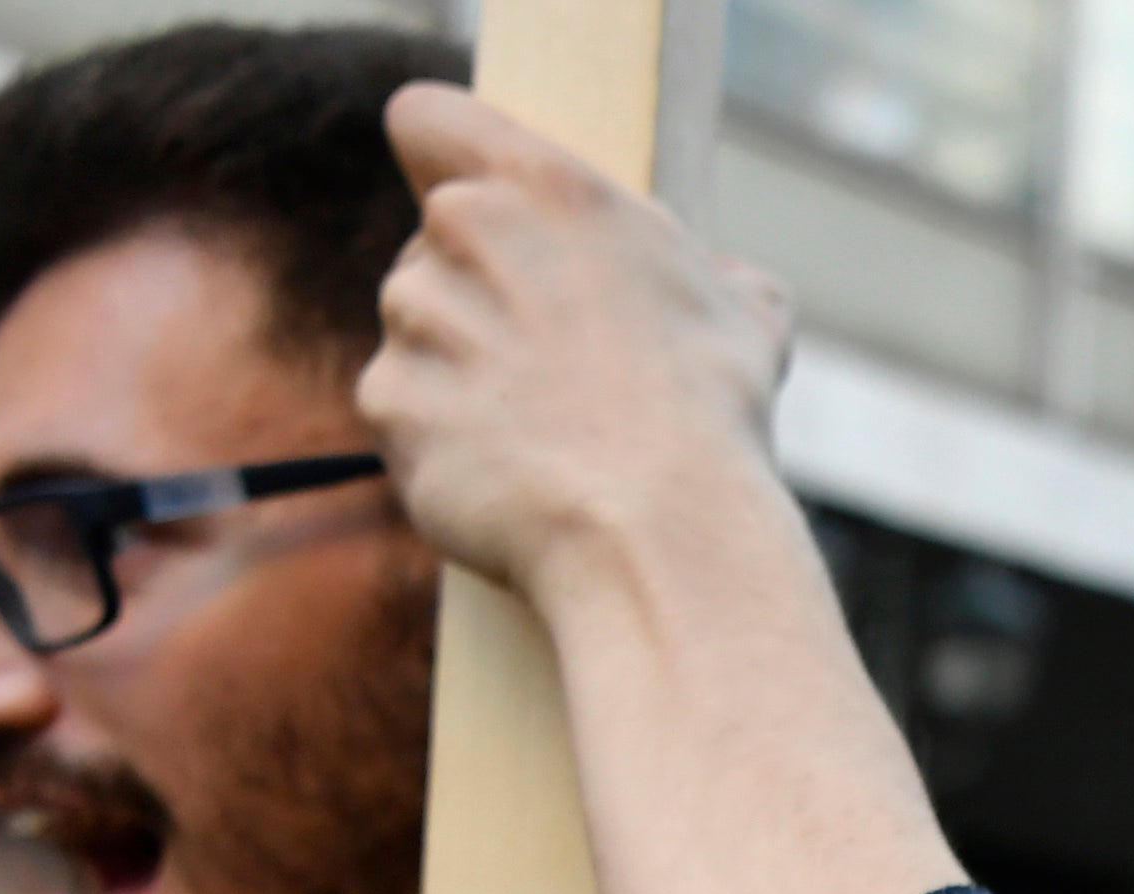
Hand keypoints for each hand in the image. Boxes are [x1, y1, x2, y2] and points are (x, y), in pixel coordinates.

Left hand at [366, 84, 800, 611]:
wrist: (662, 536)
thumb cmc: (711, 419)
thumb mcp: (746, 312)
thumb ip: (695, 266)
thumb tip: (710, 282)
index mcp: (545, 185)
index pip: (426, 118)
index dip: (442, 156)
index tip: (472, 203)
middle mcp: (465, 232)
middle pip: (432, 244)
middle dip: (478, 294)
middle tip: (554, 366)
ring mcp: (417, 319)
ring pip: (417, 329)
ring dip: (459, 370)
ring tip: (540, 429)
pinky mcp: (387, 403)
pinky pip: (403, 413)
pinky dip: (444, 442)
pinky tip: (511, 474)